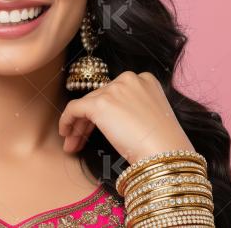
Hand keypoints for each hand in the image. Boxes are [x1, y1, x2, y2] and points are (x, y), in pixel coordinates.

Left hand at [58, 71, 194, 163]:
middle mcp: (129, 79)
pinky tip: (66, 134)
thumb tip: (113, 120)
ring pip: (87, 104)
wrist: (165, 152)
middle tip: (80, 140)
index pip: (116, 93)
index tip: (98, 129)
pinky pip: (74, 108)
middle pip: (100, 98)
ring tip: (72, 144)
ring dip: (78, 125)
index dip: (104, 113)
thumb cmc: (164, 143)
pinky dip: (67, 120)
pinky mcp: (100, 103)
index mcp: (145, 80)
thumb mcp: (152, 117)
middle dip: (88, 121)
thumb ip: (134, 109)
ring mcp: (114, 89)